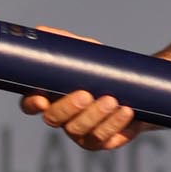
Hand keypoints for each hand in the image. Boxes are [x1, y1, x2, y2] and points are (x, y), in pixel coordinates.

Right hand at [16, 26, 146, 150]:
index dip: (32, 104)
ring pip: (79, 130)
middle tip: (86, 94)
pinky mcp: (102, 141)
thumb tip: (41, 30)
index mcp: (51, 97)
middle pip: (54, 119)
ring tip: (112, 99)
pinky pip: (103, 138)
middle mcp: (62, 118)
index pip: (30, 104)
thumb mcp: (88, 53)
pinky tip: (125, 111)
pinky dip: (114, 124)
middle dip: (68, 108)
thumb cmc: (105, 70)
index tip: (42, 99)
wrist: (140, 89)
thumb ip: (66, 43)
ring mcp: (80, 132)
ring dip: (94, 115)